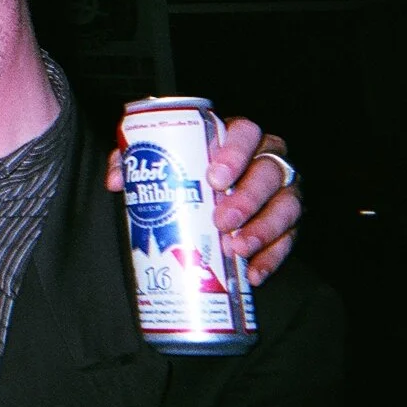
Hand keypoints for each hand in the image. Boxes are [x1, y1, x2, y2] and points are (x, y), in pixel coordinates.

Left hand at [105, 118, 299, 285]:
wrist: (205, 197)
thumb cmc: (183, 171)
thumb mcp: (158, 160)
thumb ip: (134, 162)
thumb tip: (116, 181)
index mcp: (236, 137)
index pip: (245, 132)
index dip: (234, 152)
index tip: (214, 177)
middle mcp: (267, 159)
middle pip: (268, 171)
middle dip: (247, 198)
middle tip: (221, 220)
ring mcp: (283, 190)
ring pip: (286, 205)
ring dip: (263, 229)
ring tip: (236, 248)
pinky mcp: (289, 223)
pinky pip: (289, 239)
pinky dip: (272, 257)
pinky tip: (252, 273)